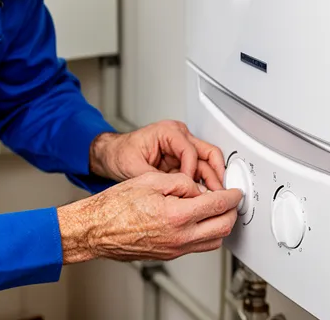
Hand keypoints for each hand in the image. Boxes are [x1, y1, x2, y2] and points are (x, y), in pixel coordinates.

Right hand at [57, 172, 241, 262]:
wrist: (96, 230)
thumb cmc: (114, 206)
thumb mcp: (150, 181)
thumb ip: (181, 182)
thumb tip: (198, 188)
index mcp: (176, 216)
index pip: (217, 205)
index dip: (231, 196)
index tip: (235, 192)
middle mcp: (179, 237)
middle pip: (222, 228)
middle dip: (231, 212)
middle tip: (231, 200)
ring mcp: (174, 249)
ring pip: (213, 242)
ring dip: (220, 225)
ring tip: (216, 210)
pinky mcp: (168, 255)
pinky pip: (197, 247)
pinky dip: (205, 234)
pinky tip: (197, 222)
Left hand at [90, 121, 226, 191]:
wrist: (111, 155)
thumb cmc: (119, 154)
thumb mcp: (134, 168)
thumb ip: (156, 180)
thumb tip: (176, 194)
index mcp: (167, 132)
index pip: (190, 151)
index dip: (192, 173)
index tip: (191, 190)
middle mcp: (179, 136)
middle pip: (208, 152)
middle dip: (215, 174)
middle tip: (218, 194)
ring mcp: (182, 147)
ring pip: (207, 162)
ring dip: (212, 180)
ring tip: (214, 198)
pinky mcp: (181, 159)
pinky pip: (198, 170)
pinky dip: (202, 183)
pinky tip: (204, 196)